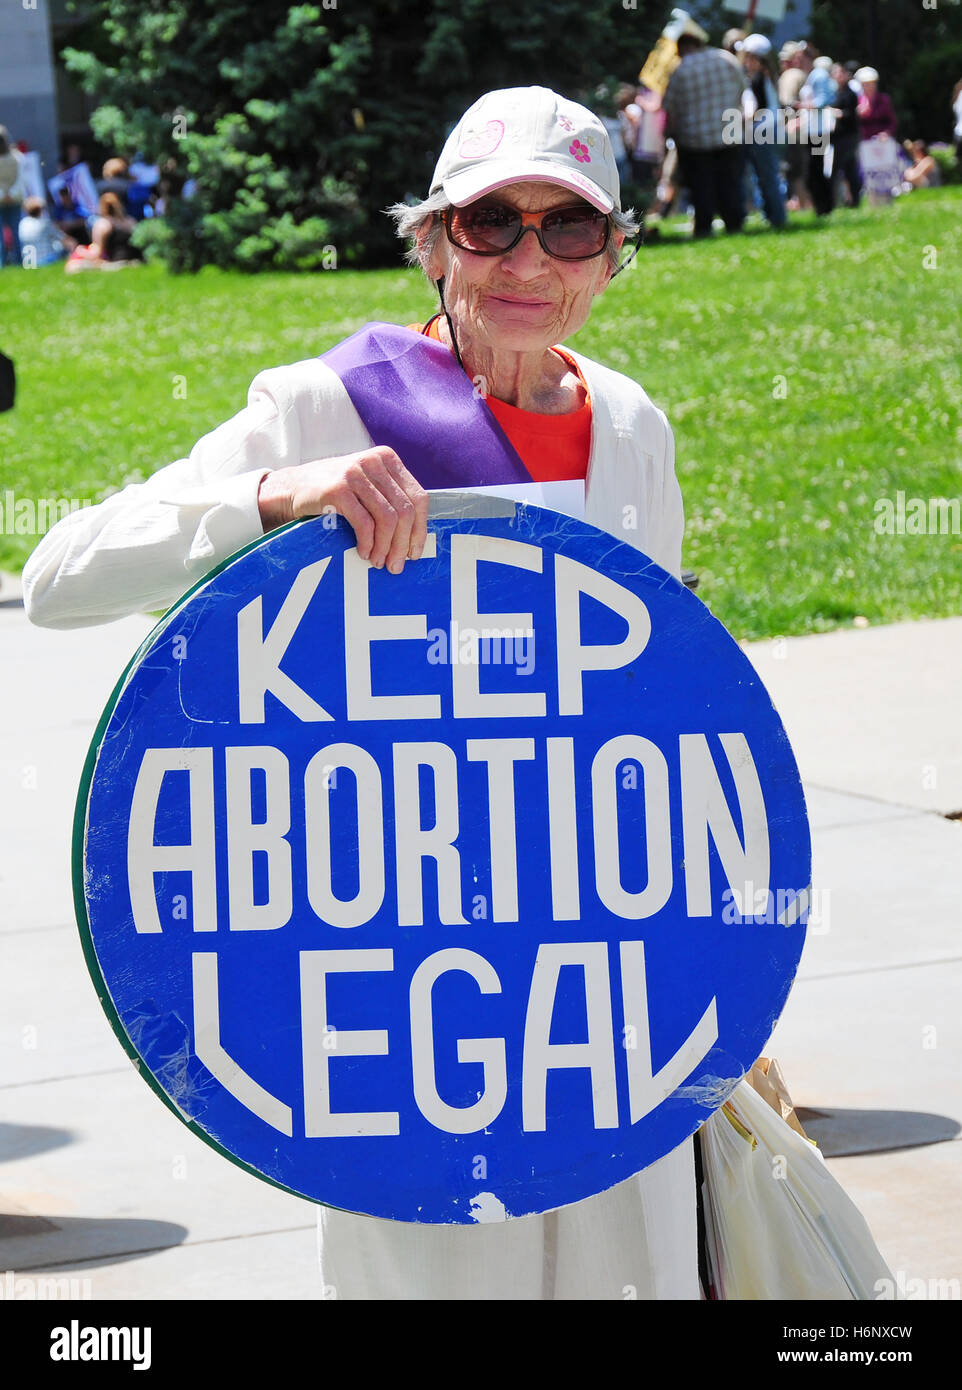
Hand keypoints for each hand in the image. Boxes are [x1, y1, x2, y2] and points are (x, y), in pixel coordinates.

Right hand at [257, 446, 428, 573]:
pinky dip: (368, 543)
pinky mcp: (337, 489)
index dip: (420, 529)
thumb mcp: (367, 485)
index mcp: (387, 459)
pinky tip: (364, 553)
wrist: (291, 487)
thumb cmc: (334, 492)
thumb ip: (390, 498)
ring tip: (378, 563)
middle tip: (396, 565)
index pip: (418, 498)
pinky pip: (364, 523)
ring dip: (386, 547)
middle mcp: (373, 462)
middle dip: (403, 544)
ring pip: (388, 519)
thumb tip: (416, 537)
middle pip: (405, 511)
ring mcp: (355, 474)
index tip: (415, 552)